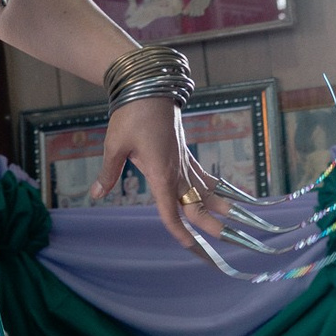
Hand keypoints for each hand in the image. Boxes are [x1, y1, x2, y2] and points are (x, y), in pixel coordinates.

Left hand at [96, 98, 227, 250]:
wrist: (149, 87)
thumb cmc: (130, 116)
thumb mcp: (115, 145)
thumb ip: (109, 172)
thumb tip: (96, 194)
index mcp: (162, 174)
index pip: (171, 212)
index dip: (180, 232)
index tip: (190, 248)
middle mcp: (178, 171)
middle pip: (198, 206)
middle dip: (212, 227)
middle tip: (226, 244)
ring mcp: (185, 161)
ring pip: (207, 191)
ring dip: (222, 208)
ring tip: (239, 224)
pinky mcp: (185, 152)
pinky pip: (205, 175)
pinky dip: (218, 187)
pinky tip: (227, 194)